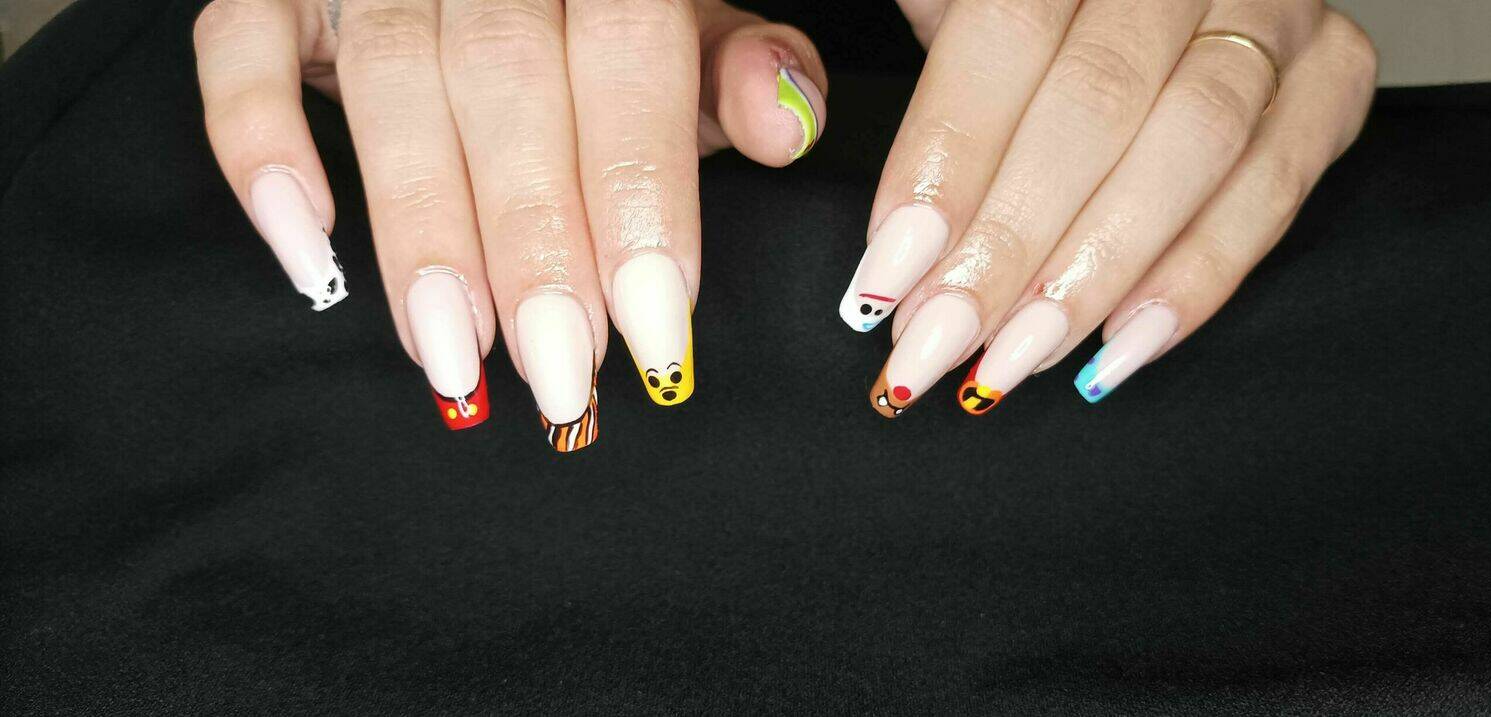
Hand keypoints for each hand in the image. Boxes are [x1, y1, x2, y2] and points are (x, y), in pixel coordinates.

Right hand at [194, 0, 826, 447]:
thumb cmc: (603, 19)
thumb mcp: (687, 28)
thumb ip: (736, 70)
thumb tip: (785, 128)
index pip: (626, 53)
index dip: (640, 193)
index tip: (654, 327)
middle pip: (505, 80)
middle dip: (534, 240)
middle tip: (559, 375)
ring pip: (389, 81)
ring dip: (421, 230)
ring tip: (455, 359)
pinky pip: (238, 50)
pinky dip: (262, 151)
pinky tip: (312, 261)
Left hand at [847, 0, 1374, 415]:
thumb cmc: (1030, 17)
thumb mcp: (944, 4)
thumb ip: (891, 77)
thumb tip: (835, 189)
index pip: (1008, 34)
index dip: (948, 161)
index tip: (891, 272)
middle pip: (1100, 101)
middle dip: (1010, 241)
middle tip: (941, 339)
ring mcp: (1274, 9)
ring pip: (1195, 146)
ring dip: (1097, 272)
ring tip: (1016, 356)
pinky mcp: (1335, 73)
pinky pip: (1273, 187)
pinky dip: (1197, 277)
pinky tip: (1120, 344)